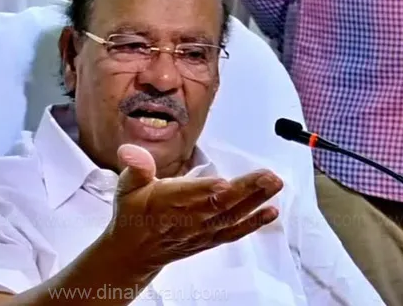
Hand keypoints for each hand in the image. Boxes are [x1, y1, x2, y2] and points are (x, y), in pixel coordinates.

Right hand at [103, 144, 282, 273]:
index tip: (224, 182)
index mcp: (165, 202)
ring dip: (256, 200)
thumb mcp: (127, 186)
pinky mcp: (211, 237)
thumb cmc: (134, 213)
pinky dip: (254, 222)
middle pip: (219, 204)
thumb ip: (136, 167)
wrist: (136, 251)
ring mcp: (202, 230)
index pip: (186, 196)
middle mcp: (187, 219)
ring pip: (232, 215)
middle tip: (267, 175)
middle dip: (245, 189)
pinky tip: (271, 211)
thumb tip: (131, 151)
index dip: (205, 190)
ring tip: (275, 184)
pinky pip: (235, 231)